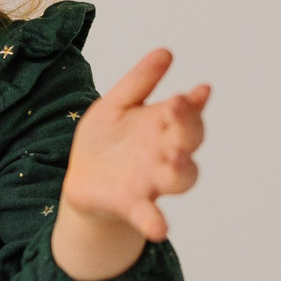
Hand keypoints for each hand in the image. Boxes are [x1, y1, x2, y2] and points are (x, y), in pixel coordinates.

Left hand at [52, 47, 208, 280]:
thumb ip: (139, 82)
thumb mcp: (116, 105)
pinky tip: (160, 229)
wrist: (82, 179)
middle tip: (177, 108)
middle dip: (188, 126)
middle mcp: (165, 153)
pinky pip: (150, 216)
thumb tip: (166, 51)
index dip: (194, 103)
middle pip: (190, 141)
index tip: (198, 90)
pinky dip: (156, 222)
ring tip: (175, 160)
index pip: (187, 113)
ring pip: (181, 178)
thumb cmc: (105, 140)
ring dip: (182, 169)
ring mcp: (152, 180)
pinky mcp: (133, 204)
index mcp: (163, 126)